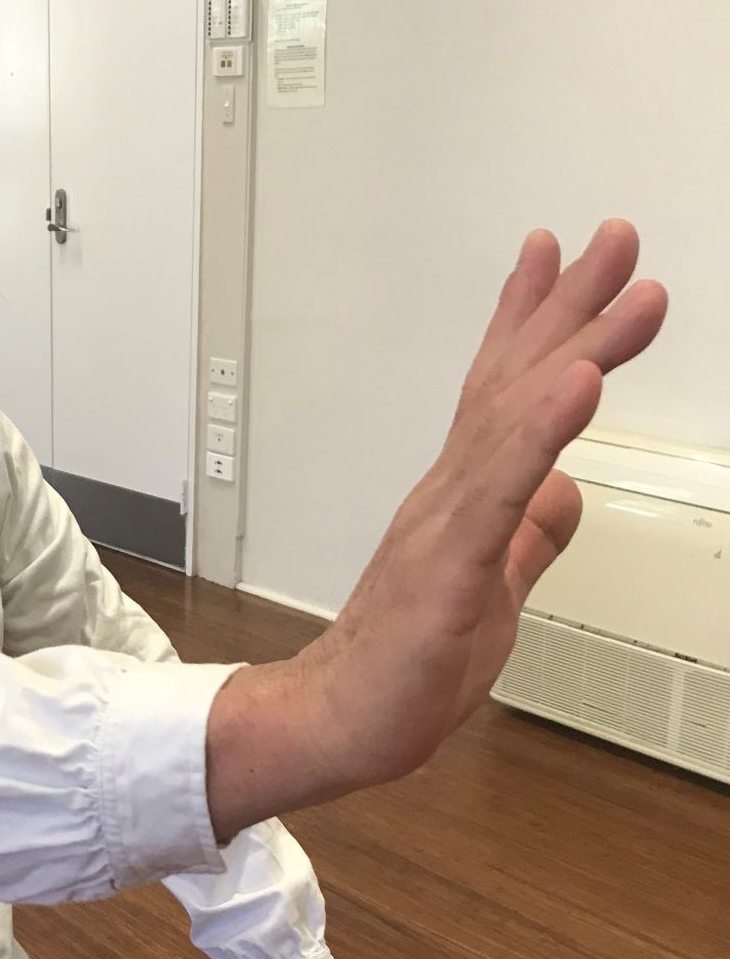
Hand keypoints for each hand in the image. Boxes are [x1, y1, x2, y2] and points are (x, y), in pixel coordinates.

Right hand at [204, 222, 668, 839]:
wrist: (335, 721)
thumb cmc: (402, 668)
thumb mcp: (490, 594)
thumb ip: (526, 539)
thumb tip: (565, 493)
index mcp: (460, 502)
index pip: (503, 396)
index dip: (537, 324)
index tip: (564, 261)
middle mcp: (448, 495)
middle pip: (513, 384)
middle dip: (567, 306)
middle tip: (612, 237)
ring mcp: (444, 525)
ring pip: (513, 420)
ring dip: (571, 345)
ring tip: (621, 285)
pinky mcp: (447, 567)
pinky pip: (500, 491)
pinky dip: (541, 431)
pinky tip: (577, 383)